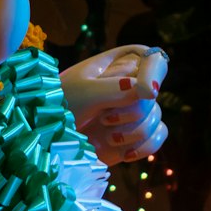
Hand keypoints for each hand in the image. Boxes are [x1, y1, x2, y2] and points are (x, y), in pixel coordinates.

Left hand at [60, 45, 168, 165]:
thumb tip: (148, 90)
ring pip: (156, 116)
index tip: (146, 92)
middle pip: (154, 93)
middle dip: (130, 110)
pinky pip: (158, 135)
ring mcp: (134, 109)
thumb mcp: (83, 93)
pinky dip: (143, 146)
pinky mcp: (137, 133)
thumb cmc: (60, 107)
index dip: (153, 72)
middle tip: (103, 117)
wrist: (53, 141)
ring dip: (132, 131)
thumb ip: (114, 88)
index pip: (151, 57)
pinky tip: (125, 153)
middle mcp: (130, 84)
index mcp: (117, 64)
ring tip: (106, 135)